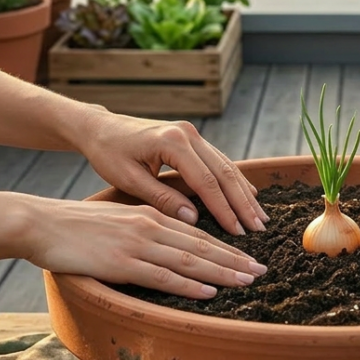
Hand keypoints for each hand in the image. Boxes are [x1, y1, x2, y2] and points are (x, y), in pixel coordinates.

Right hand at [26, 198, 266, 298]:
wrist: (40, 223)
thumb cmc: (75, 226)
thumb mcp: (118, 221)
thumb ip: (144, 230)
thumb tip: (167, 245)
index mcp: (149, 214)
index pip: (197, 233)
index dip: (226, 247)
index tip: (249, 258)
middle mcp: (149, 225)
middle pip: (201, 245)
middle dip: (234, 259)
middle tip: (262, 271)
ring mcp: (136, 243)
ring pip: (189, 259)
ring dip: (221, 272)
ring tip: (246, 281)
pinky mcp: (120, 261)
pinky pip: (162, 275)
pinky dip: (189, 284)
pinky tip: (209, 292)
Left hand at [81, 113, 267, 235]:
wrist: (100, 128)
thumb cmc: (108, 154)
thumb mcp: (129, 180)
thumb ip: (162, 199)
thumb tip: (194, 220)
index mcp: (172, 143)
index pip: (206, 181)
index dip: (224, 209)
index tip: (238, 232)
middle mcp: (188, 134)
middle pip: (224, 172)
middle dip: (242, 202)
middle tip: (260, 227)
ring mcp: (192, 133)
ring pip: (226, 165)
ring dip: (243, 192)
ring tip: (260, 216)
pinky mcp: (191, 138)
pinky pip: (218, 160)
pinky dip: (234, 180)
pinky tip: (247, 195)